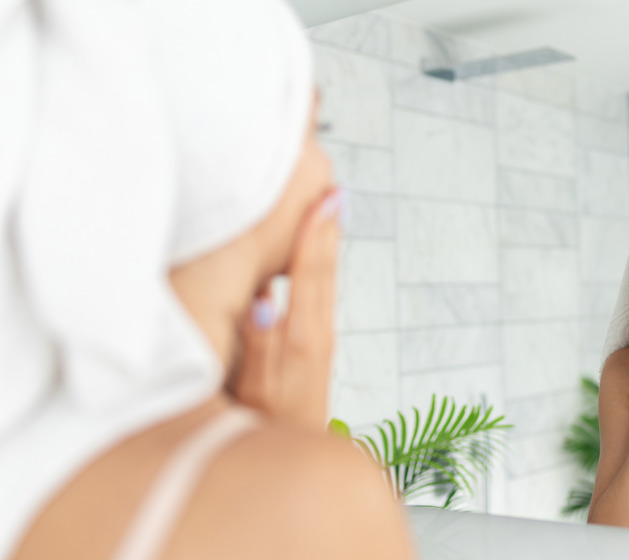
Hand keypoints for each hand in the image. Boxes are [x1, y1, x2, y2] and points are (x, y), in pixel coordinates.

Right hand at [230, 189, 341, 429]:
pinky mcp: (315, 347)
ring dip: (327, 244)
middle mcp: (317, 333)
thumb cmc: (265, 428)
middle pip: (325, 271)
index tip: (325, 197)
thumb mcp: (255, 389)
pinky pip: (319, 295)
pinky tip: (313, 258)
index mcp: (303, 337)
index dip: (316, 235)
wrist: (292, 458)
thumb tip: (266, 298)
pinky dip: (319, 268)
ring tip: (328, 210)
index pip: (309, 275)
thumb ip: (260, 344)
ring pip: (325, 282)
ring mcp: (320, 340)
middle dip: (328, 229)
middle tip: (333, 188)